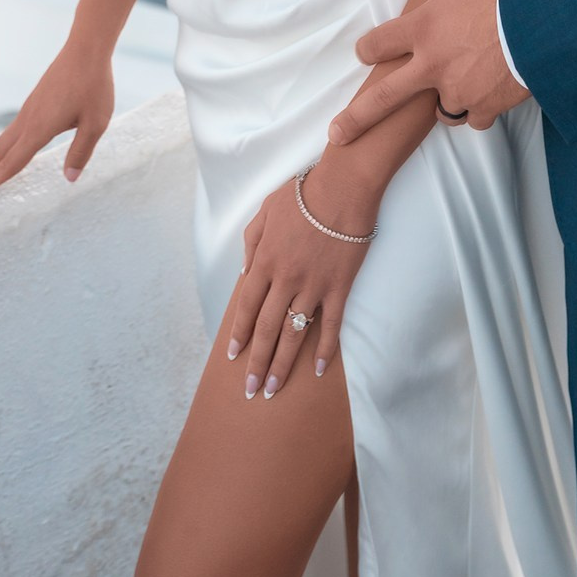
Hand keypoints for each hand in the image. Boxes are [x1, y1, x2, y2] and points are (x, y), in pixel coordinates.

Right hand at [0, 37, 112, 191]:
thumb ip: (81, 152)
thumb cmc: (93, 86)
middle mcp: (29, 120)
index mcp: (40, 129)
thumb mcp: (96, 124)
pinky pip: (13, 129)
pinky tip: (5, 148)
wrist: (86, 48)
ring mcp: (29, 109)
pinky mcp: (35, 101)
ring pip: (3, 139)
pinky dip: (2, 144)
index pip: (12, 162)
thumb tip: (69, 179)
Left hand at [228, 161, 376, 401]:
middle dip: (256, 362)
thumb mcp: (266, 210)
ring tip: (274, 389)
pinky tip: (318, 369)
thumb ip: (251, 241)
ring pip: (293, 333)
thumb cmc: (303, 193)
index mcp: (265, 260)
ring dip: (282, 363)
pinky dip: (324, 349)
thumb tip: (244, 272)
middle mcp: (286, 278)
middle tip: (250, 390)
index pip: (246, 305)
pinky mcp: (339, 287)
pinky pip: (331, 324)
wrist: (344, 186)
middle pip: (266, 328)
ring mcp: (313, 285)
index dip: (239, 333)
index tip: (233, 356)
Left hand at [328, 0, 526, 144]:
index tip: (361, 52)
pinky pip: (476, 117)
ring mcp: (460, 90)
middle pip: (385, 97)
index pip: (380, 43)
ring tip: (445, 99)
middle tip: (338, 134)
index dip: (368, 47)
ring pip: (440, 108)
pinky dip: (479, 110)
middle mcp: (433, 65)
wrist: (546, 17)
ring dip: (439, 102)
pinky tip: (486, 99)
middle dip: (358, 117)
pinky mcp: (488, 106)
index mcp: (423, 29)